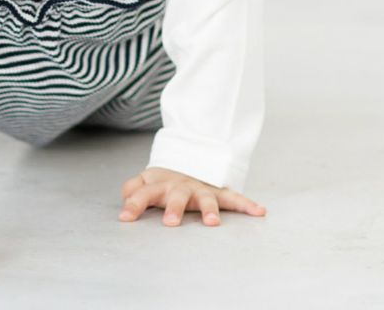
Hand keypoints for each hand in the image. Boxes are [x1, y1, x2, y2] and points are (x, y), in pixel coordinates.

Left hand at [119, 166, 266, 226]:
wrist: (189, 159)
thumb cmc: (164, 180)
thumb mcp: (145, 180)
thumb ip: (132, 189)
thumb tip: (124, 206)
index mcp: (160, 185)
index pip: (144, 193)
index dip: (134, 204)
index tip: (125, 217)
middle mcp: (181, 187)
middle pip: (177, 196)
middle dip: (174, 209)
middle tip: (171, 223)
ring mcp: (200, 189)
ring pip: (206, 198)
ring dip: (209, 210)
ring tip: (213, 223)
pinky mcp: (217, 192)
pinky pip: (234, 197)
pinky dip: (247, 204)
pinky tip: (259, 211)